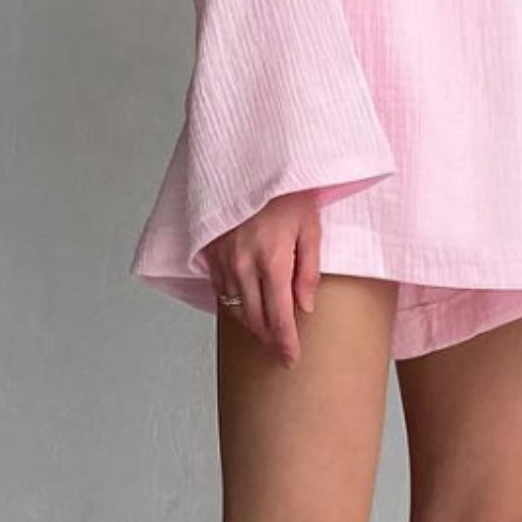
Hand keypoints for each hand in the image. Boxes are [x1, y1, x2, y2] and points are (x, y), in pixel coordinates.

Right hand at [203, 188, 322, 368]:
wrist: (255, 163)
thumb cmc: (288, 192)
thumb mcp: (310, 227)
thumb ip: (309, 271)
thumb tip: (304, 307)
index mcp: (272, 259)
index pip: (278, 316)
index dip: (285, 342)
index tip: (291, 359)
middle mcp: (243, 264)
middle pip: (255, 318)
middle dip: (269, 340)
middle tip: (282, 353)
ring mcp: (223, 259)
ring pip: (236, 308)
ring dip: (252, 325)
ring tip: (268, 334)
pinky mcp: (211, 252)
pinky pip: (221, 290)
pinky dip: (235, 304)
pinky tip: (248, 307)